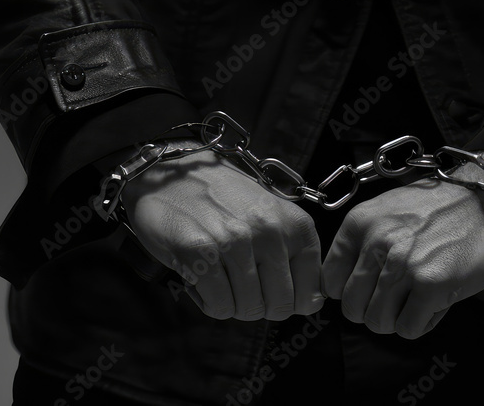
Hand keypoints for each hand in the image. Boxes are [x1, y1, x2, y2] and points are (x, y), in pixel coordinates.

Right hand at [121, 144, 323, 320]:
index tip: (268, 288)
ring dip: (230, 302)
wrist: (174, 173)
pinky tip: (200, 276)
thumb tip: (310, 305)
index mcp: (296, 225)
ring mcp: (235, 241)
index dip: (287, 301)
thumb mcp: (273, 217)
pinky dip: (208, 301)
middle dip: (258, 305)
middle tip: (238, 282)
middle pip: (279, 307)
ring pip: (248, 310)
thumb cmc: (225, 200)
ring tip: (218, 272)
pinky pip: (219, 306)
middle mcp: (271, 231)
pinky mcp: (200, 252)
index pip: (310, 296)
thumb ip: (295, 256)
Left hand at [321, 171, 483, 338]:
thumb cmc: (441, 210)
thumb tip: (344, 288)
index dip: (352, 292)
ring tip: (419, 297)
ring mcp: (403, 264)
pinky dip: (423, 322)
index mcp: (359, 223)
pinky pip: (409, 329)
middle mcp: (376, 242)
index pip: (330, 282)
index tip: (371, 289)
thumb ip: (363, 243)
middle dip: (375, 310)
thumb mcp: (389, 211)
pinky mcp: (431, 285)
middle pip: (352, 308)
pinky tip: (437, 301)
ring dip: (399, 318)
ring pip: (378, 322)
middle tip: (399, 298)